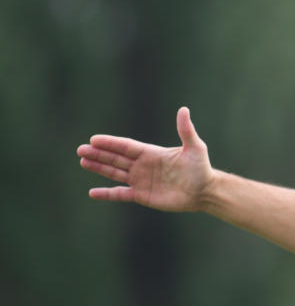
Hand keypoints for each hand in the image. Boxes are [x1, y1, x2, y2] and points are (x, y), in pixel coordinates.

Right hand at [77, 107, 214, 211]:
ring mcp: (141, 180)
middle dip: (99, 154)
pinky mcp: (142, 195)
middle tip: (80, 150)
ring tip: (82, 162)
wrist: (204, 191)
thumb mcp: (195, 148)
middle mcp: (143, 165)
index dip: (110, 143)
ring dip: (99, 168)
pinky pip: (121, 194)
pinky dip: (107, 194)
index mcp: (151, 153)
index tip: (94, 139)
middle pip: (116, 158)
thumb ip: (186, 131)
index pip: (126, 146)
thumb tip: (183, 109)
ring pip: (115, 173)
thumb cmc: (201, 168)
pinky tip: (92, 192)